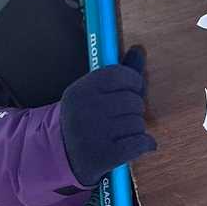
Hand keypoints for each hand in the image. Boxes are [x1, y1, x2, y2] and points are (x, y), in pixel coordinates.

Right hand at [59, 46, 155, 185]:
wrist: (60, 155)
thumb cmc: (84, 117)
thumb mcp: (92, 92)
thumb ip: (119, 71)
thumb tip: (139, 48)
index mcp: (81, 90)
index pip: (121, 75)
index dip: (134, 82)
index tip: (134, 90)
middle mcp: (85, 110)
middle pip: (133, 101)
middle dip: (135, 108)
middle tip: (125, 116)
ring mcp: (94, 134)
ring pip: (137, 123)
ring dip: (137, 128)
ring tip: (124, 132)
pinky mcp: (103, 156)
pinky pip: (139, 143)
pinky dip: (145, 144)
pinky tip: (142, 144)